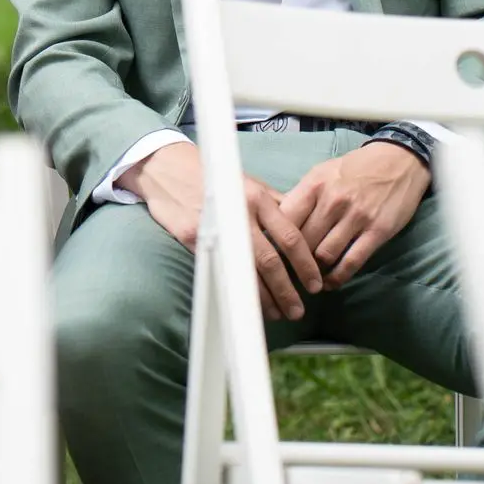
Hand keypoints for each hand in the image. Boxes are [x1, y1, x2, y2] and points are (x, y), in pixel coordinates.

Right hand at [119, 141, 322, 321]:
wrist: (168, 169)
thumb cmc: (212, 176)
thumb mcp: (248, 183)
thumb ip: (275, 204)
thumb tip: (304, 227)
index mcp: (257, 198)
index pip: (290, 237)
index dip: (306, 265)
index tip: (315, 284)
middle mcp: (239, 212)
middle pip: (270, 261)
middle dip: (288, 290)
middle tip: (298, 310)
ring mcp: (215, 226)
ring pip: (246, 271)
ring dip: (265, 298)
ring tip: (278, 313)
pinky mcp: (193, 238)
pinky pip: (221, 271)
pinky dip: (236, 292)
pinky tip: (246, 304)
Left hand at [276, 141, 428, 285]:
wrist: (397, 161)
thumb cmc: (353, 169)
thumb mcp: (321, 173)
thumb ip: (302, 196)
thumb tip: (278, 221)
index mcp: (314, 185)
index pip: (285, 218)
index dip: (275, 238)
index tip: (272, 251)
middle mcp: (332, 200)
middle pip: (303, 240)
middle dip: (294, 259)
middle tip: (289, 272)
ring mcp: (356, 217)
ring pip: (325, 254)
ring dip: (315, 271)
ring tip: (309, 279)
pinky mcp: (377, 231)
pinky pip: (352, 261)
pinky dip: (338, 277)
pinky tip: (331, 283)